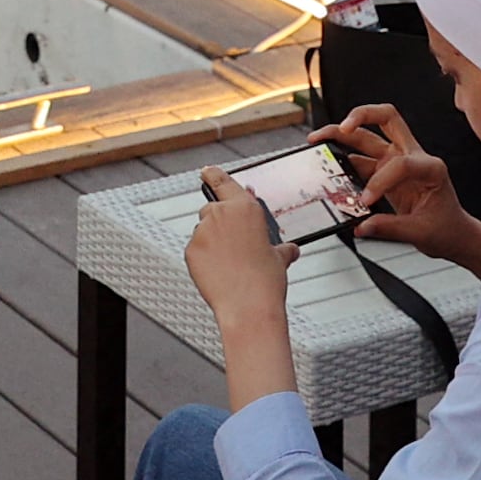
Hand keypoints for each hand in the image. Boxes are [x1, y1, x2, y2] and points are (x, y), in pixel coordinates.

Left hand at [184, 166, 296, 327]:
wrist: (248, 307)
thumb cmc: (266, 282)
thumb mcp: (280, 259)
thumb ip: (282, 249)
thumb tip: (290, 250)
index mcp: (245, 208)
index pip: (223, 181)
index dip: (213, 174)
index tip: (206, 171)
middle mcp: (221, 213)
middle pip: (211, 209)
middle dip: (219, 223)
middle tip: (232, 245)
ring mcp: (203, 231)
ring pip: (202, 231)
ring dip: (211, 242)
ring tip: (228, 265)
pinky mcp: (190, 250)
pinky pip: (194, 250)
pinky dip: (202, 258)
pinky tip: (217, 272)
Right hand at [318, 107, 461, 256]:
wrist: (454, 234)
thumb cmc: (447, 228)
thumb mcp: (421, 232)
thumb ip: (390, 227)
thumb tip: (362, 225)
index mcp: (430, 167)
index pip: (400, 163)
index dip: (380, 182)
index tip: (366, 201)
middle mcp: (413, 155)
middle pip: (386, 118)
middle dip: (362, 116)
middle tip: (341, 126)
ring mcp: (397, 160)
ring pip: (368, 135)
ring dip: (343, 133)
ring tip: (319, 139)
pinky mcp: (385, 171)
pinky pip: (361, 159)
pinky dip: (343, 160)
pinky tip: (328, 165)